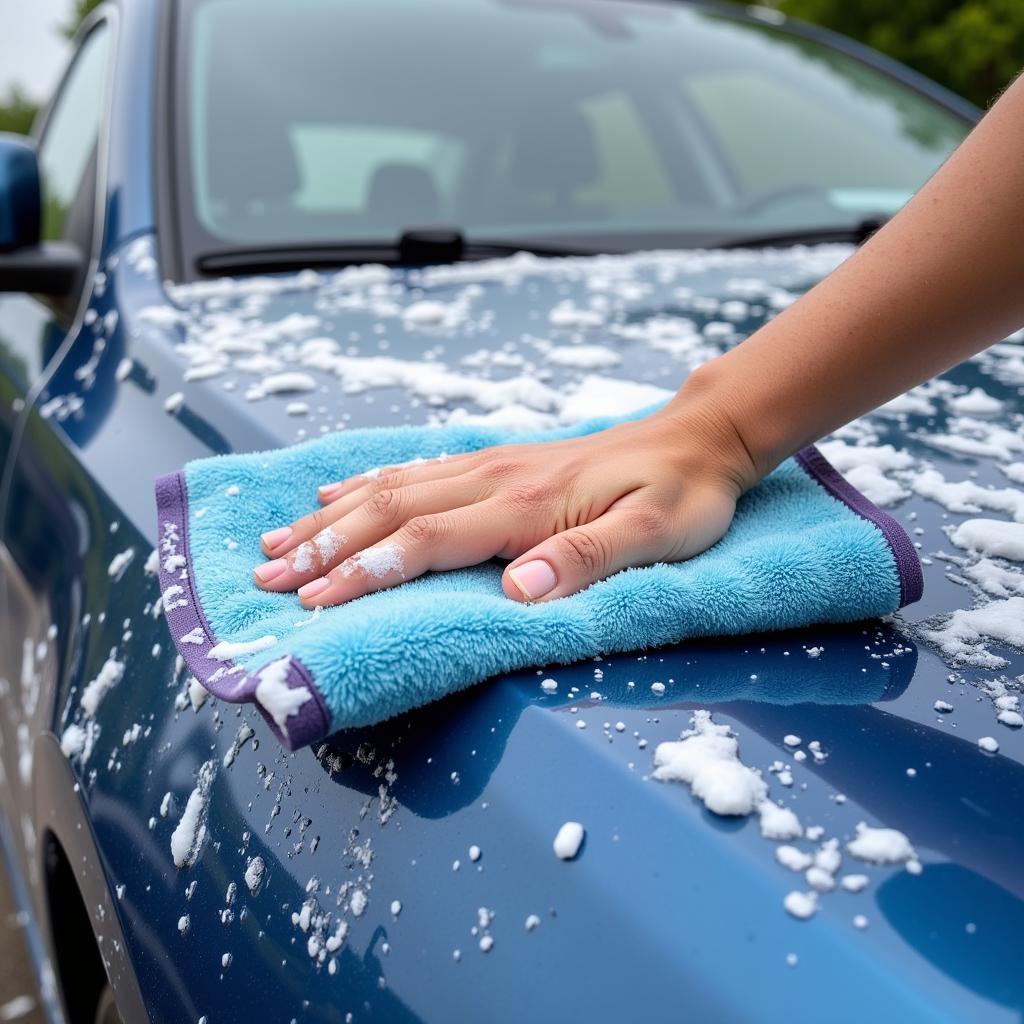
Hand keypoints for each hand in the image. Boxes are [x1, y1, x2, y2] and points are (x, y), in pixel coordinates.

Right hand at [253, 386, 758, 608]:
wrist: (698, 437)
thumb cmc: (682, 495)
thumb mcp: (657, 537)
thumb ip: (586, 559)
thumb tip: (515, 589)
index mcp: (526, 504)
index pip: (426, 541)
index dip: (366, 572)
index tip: (313, 601)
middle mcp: (496, 478)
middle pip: (389, 510)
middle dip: (324, 546)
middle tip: (267, 577)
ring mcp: (492, 463)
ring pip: (392, 486)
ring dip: (331, 517)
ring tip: (277, 540)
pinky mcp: (497, 459)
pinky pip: (417, 467)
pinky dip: (367, 482)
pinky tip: (336, 493)